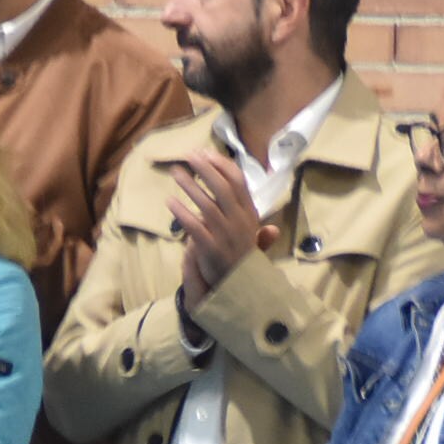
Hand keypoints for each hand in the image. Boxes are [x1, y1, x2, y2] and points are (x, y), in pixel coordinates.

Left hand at [168, 154, 278, 311]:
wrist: (240, 290)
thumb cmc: (243, 263)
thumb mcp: (254, 246)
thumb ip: (259, 232)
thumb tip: (273, 229)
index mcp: (249, 214)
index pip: (238, 181)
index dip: (221, 164)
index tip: (205, 153)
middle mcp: (239, 221)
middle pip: (222, 187)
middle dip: (204, 168)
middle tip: (188, 156)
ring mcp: (225, 235)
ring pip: (206, 204)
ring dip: (190, 186)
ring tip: (176, 173)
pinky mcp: (210, 248)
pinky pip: (194, 226)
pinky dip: (181, 212)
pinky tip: (170, 201)